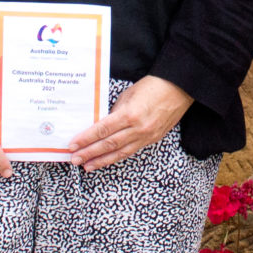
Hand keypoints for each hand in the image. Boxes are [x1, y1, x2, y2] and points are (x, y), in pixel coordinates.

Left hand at [71, 75, 191, 171]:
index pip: (102, 130)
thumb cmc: (153, 86)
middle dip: (90, 153)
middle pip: (108, 144)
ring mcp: (146, 136)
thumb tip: (101, 124)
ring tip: (87, 166)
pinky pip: (131, 151)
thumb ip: (115, 111)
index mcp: (130, 114)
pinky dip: (117, 157)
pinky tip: (107, 160)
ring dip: (101, 160)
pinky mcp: (153, 139)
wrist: (180, 89)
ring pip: (120, 152)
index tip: (73, 145)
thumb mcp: (128, 95)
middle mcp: (138, 128)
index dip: (86, 139)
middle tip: (75, 159)